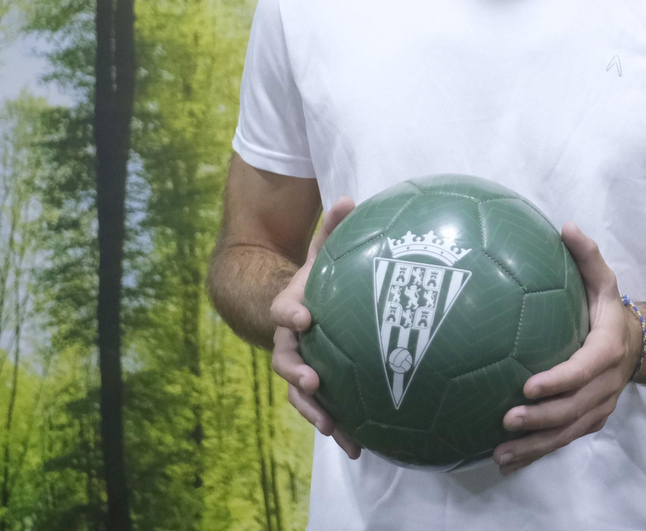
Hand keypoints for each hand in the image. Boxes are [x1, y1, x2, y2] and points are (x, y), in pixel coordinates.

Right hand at [270, 196, 362, 459]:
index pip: (283, 311)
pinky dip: (341, 429)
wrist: (309, 306)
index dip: (290, 314)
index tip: (305, 317)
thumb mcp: (327, 251)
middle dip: (297, 374)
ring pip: (300, 394)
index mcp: (292, 308)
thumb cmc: (323, 276)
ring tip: (334, 428)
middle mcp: (291, 342)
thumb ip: (335, 228)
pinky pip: (326, 411)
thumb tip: (348, 198)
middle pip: (285, 362)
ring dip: (315, 411)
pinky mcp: (321, 389)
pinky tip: (362, 448)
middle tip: (316, 382)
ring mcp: (303, 368)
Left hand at [494, 222, 640, 474]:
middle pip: (574, 409)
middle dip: (542, 419)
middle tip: (507, 420)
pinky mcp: (589, 420)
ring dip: (535, 446)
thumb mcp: (603, 279)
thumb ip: (586, 256)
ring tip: (501, 453)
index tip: (528, 386)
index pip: (584, 370)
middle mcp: (605, 385)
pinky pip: (564, 440)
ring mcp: (598, 407)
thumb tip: (566, 225)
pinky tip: (507, 461)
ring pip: (568, 432)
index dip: (559, 381)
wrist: (638, 344)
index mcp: (606, 351)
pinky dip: (537, 453)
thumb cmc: (608, 309)